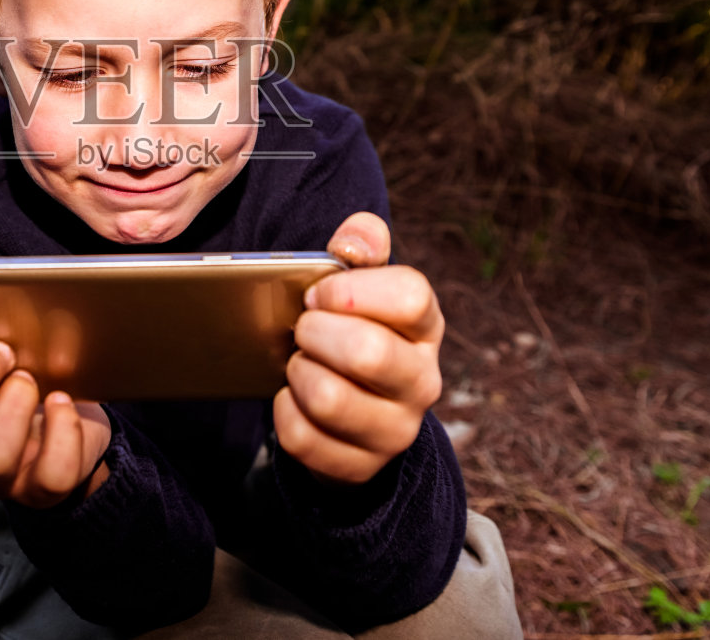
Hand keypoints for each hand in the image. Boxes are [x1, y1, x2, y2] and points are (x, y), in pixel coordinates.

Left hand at [273, 212, 443, 483]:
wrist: (350, 414)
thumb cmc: (349, 331)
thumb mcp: (358, 285)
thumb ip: (360, 245)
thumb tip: (356, 241)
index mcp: (425, 326)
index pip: (411, 296)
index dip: (350, 290)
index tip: (317, 292)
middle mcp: (422, 380)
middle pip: (367, 351)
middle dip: (314, 334)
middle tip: (301, 331)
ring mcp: (396, 430)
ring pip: (329, 399)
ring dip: (297, 375)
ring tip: (299, 365)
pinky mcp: (361, 467)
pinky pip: (302, 438)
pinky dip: (283, 414)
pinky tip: (293, 401)